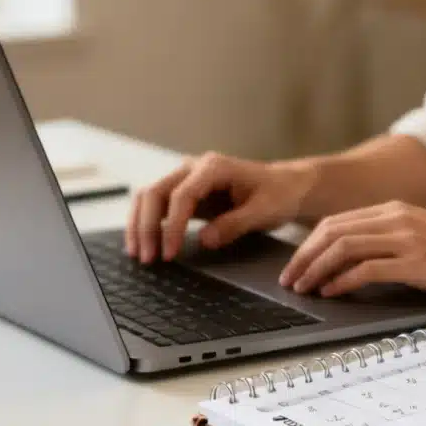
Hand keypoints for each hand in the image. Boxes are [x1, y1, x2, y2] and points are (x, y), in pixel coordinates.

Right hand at [126, 152, 315, 262]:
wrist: (286, 186)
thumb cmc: (278, 194)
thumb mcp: (264, 211)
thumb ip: (235, 224)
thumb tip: (204, 239)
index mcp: (214, 167)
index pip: (182, 195)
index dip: (172, 226)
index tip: (170, 252)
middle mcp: (194, 168)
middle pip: (155, 192)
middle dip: (147, 226)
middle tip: (148, 258)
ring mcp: (187, 179)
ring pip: (149, 197)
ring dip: (140, 225)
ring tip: (139, 255)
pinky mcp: (185, 193)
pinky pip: (157, 206)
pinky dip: (147, 224)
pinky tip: (143, 245)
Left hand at [278, 201, 425, 302]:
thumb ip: (395, 243)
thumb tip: (358, 265)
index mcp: (397, 211)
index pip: (338, 222)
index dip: (309, 243)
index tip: (295, 264)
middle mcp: (397, 219)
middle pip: (332, 231)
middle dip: (302, 256)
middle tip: (288, 279)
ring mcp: (407, 239)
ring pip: (342, 247)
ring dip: (315, 268)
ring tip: (302, 288)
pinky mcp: (417, 262)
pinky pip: (366, 268)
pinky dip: (341, 280)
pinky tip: (331, 292)